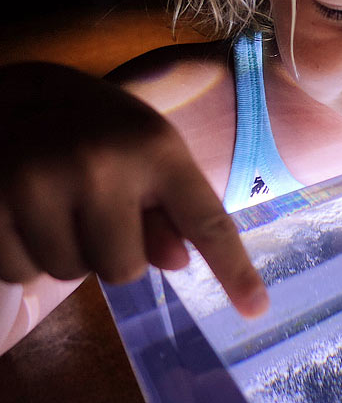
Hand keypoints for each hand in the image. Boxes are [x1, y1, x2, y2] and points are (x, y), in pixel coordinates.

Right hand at [0, 63, 267, 316]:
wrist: (9, 93)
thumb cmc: (92, 128)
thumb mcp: (143, 151)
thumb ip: (167, 209)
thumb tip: (176, 262)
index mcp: (155, 148)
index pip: (206, 223)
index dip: (234, 271)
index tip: (256, 309)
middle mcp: (100, 164)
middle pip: (124, 269)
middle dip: (111, 251)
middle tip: (93, 207)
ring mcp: (38, 182)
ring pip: (68, 273)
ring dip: (64, 252)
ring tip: (54, 202)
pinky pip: (18, 270)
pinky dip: (20, 252)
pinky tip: (18, 209)